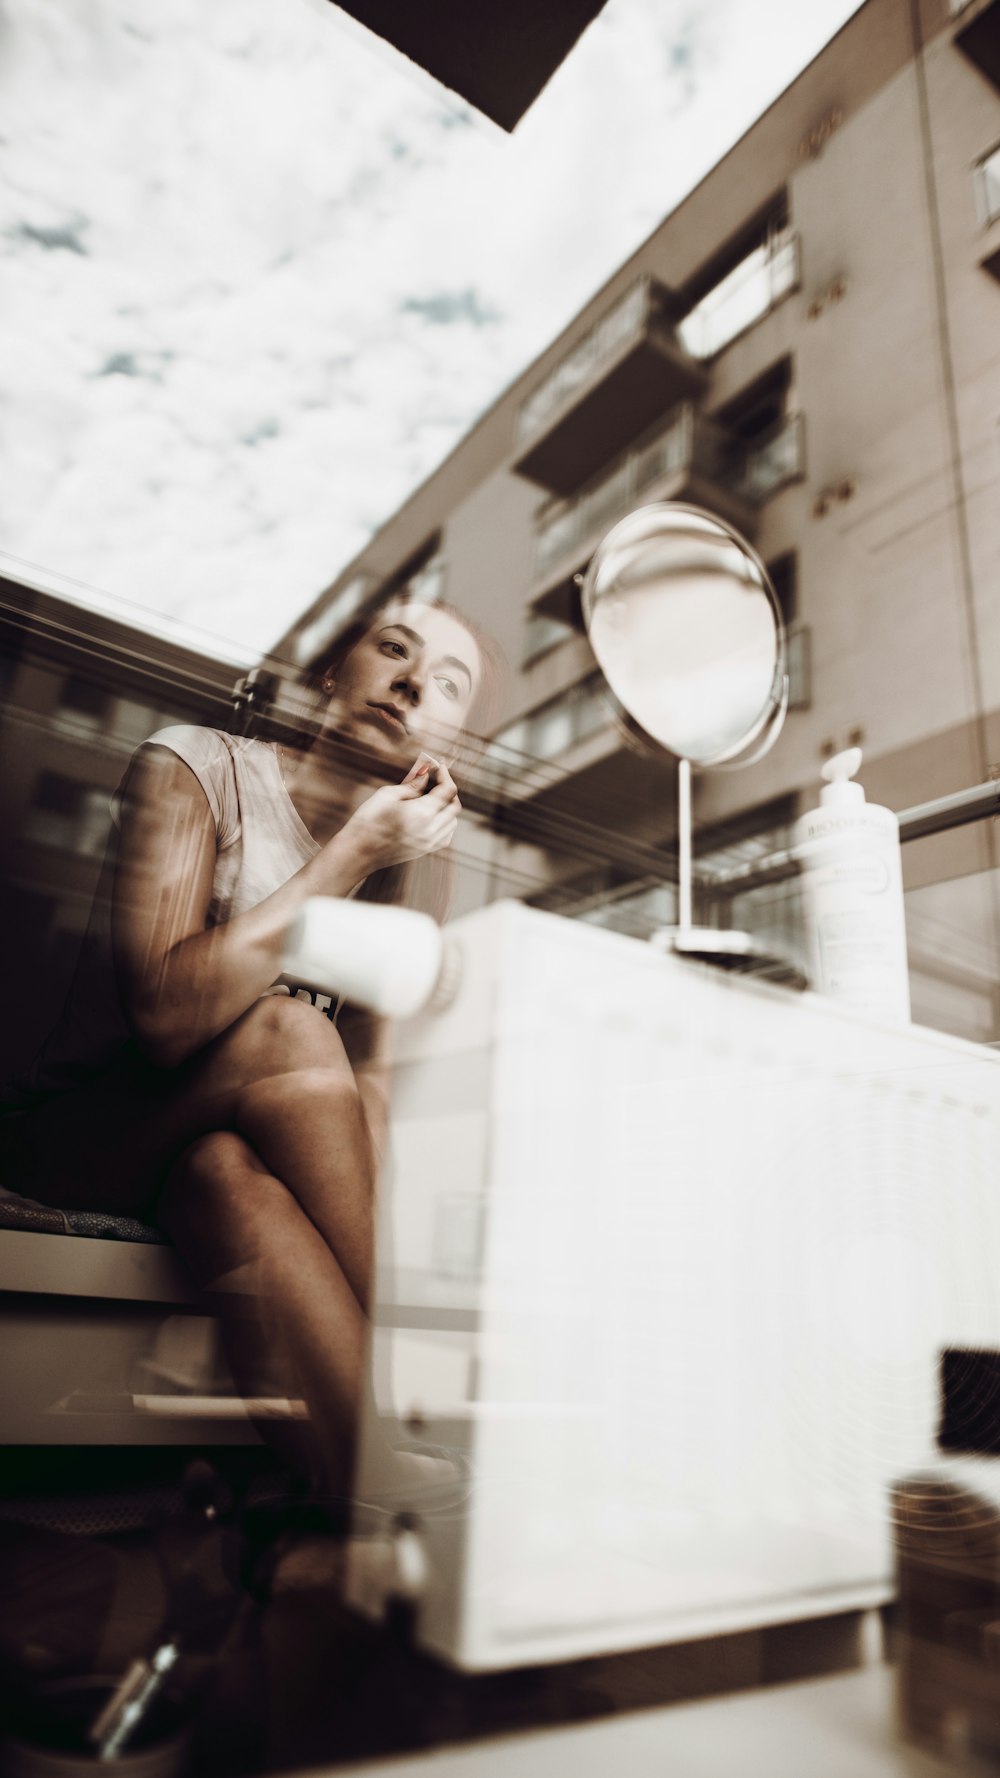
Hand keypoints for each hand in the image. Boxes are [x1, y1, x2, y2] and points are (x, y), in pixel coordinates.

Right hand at [343, 758, 460, 870]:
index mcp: (422, 813)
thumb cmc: (367, 822)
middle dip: (448, 789)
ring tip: (432, 797)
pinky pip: (446, 835)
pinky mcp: (425, 851)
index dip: (445, 775)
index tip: (439, 767)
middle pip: (455, 805)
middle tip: (435, 780)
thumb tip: (427, 774)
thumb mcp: (387, 795)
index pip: (448, 790)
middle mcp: (431, 830)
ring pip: (453, 821)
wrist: (357, 853)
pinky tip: (432, 816)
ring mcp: (429, 843)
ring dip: (448, 807)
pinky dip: (445, 823)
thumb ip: (412, 784)